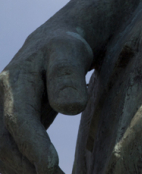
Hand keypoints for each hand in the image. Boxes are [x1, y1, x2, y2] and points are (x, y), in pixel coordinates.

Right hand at [0, 27, 93, 173]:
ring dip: (23, 170)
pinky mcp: (7, 126)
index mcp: (14, 81)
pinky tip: (43, 173)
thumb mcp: (71, 52)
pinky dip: (22, 167)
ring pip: (1, 153)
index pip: (18, 119)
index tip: (50, 166)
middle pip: (4, 143)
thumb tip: (70, 108)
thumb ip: (68, 77)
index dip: (32, 145)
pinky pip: (7, 152)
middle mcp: (0, 101)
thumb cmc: (65, 47)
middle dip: (28, 167)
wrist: (54, 44)